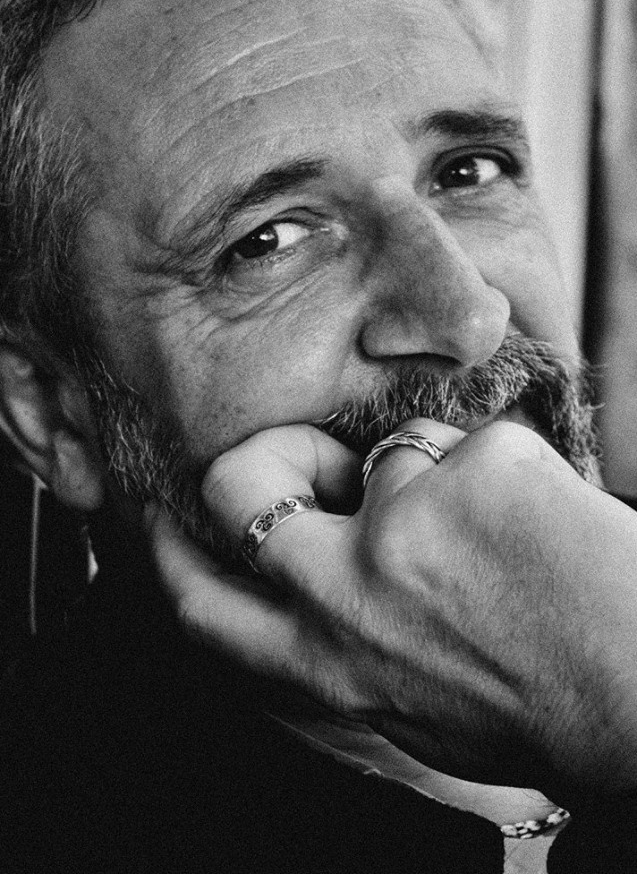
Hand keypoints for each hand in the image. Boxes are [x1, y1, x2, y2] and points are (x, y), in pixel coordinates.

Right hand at [147, 418, 636, 801]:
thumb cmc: (535, 704)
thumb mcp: (406, 704)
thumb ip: (339, 646)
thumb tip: (300, 586)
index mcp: (327, 662)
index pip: (203, 603)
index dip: (171, 550)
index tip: (163, 513)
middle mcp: (345, 595)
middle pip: (239, 485)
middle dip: (268, 457)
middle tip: (321, 460)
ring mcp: (404, 526)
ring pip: (390, 452)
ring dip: (439, 478)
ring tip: (504, 536)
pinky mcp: (471, 470)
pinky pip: (467, 443)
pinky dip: (501, 471)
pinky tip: (543, 524)